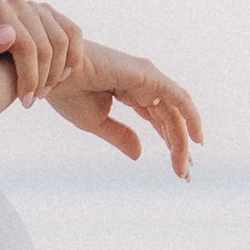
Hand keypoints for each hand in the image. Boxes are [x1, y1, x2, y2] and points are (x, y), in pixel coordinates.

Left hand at [0, 0, 82, 103]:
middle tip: (35, 101)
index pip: (25, 45)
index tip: (25, 100)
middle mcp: (19, 3)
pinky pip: (73, 33)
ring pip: (62, 41)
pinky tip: (61, 78)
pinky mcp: (50, 13)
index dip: (29, 76)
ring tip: (44, 92)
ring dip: (57, 72)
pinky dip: (73, 57)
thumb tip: (9, 34)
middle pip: (45, 45)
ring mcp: (37, 6)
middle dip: (43, 78)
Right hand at [47, 40, 202, 178]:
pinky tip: (196, 139)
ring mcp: (147, 77)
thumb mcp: (96, 122)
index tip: (179, 169)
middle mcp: (144, 83)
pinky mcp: (149, 75)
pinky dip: (191, 117)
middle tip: (185, 174)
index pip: (159, 120)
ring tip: (185, 167)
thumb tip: (140, 154)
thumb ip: (120, 136)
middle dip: (179, 146)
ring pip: (175, 113)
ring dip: (183, 141)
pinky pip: (178, 98)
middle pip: (170, 119)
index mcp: (131, 92)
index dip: (171, 143)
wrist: (54, 75)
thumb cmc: (67, 93)